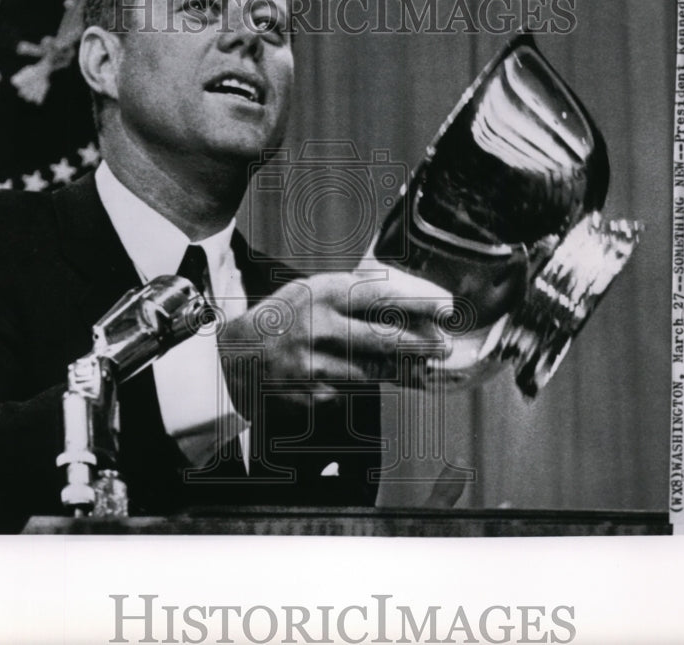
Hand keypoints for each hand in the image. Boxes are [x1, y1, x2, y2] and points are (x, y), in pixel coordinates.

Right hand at [217, 271, 453, 409]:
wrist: (237, 353)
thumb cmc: (288, 317)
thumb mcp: (316, 291)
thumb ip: (356, 297)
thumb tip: (410, 309)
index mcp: (323, 293)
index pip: (380, 295)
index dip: (418, 303)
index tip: (446, 309)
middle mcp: (317, 326)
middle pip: (381, 339)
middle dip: (419, 345)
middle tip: (444, 347)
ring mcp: (310, 363)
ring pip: (370, 372)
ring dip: (399, 372)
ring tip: (419, 370)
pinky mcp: (306, 393)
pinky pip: (346, 392)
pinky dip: (358, 387)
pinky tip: (360, 381)